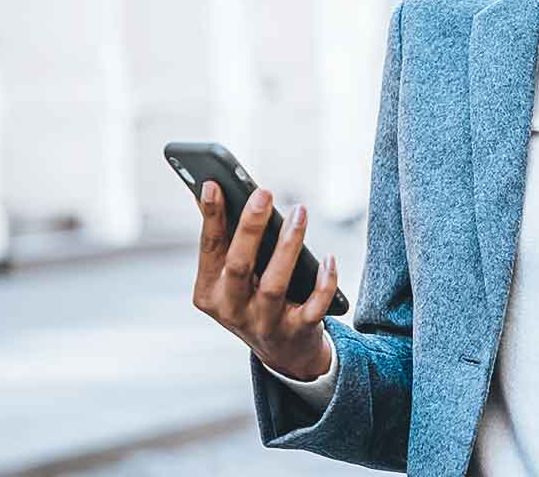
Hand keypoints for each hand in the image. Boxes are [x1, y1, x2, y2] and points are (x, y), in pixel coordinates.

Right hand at [192, 180, 338, 380]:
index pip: (209, 248)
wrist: (283, 353)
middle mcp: (232, 310)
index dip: (211, 217)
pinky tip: (329, 258)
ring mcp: (264, 324)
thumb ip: (224, 240)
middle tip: (264, 193)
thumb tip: (213, 190)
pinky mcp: (296, 332)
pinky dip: (323, 282)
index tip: (214, 184)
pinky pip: (313, 307)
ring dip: (288, 246)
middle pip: (239, 266)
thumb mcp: (230, 277)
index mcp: (209, 292)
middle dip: (250, 228)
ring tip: (300, 213)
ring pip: (274, 284)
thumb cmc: (254, 299)